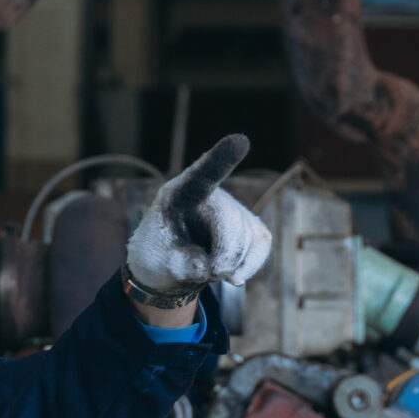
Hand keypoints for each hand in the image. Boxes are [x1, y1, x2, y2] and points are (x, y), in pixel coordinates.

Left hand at [126, 138, 272, 299]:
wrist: (168, 267)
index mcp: (178, 195)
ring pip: (250, 236)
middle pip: (231, 220)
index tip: (240, 141)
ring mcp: (232, 208)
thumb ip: (183, 265)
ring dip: (233, 265)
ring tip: (210, 270)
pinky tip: (234, 275)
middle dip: (225, 257)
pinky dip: (249, 266)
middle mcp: (209, 194)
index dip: (221, 160)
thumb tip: (214, 267)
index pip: (201, 176)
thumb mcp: (157, 263)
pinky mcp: (249, 226)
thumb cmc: (157, 257)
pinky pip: (261, 244)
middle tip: (210, 276)